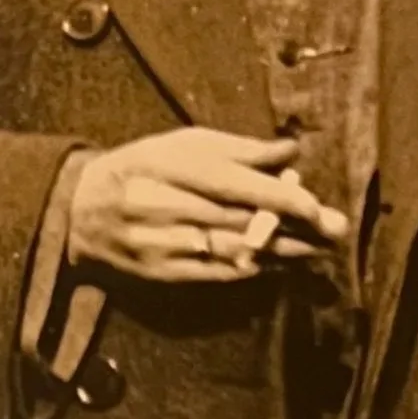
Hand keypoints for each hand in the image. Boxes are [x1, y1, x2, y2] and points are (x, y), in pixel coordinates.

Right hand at [65, 130, 347, 285]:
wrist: (81, 212)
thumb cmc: (140, 169)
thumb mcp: (181, 145)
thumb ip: (238, 149)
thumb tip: (291, 149)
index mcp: (168, 166)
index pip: (233, 183)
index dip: (278, 196)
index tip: (315, 204)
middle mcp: (163, 205)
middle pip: (239, 218)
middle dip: (292, 226)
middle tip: (336, 229)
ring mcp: (161, 244)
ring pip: (232, 249)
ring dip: (281, 252)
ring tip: (318, 249)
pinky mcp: (162, 273)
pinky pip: (216, 273)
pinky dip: (252, 269)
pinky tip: (280, 265)